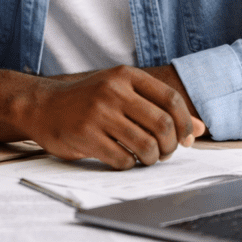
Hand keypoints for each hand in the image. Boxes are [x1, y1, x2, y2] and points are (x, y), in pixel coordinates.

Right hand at [27, 65, 205, 169]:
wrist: (41, 105)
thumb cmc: (86, 101)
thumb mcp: (121, 93)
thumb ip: (158, 106)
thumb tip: (200, 128)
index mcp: (125, 76)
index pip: (171, 100)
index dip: (184, 124)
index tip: (184, 139)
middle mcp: (113, 91)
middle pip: (162, 125)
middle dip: (170, 146)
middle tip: (164, 152)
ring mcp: (98, 113)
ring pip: (146, 145)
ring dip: (152, 159)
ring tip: (145, 158)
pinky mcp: (85, 135)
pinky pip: (122, 159)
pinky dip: (129, 165)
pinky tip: (123, 158)